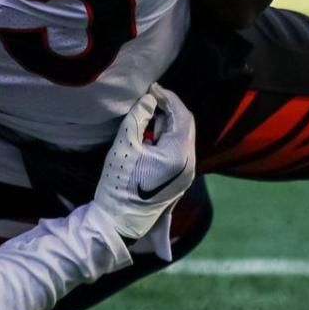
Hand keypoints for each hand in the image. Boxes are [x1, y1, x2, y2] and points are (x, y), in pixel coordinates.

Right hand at [93, 84, 196, 244]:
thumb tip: (148, 99)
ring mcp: (187, 173)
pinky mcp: (180, 179)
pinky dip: (167, 137)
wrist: (119, 221)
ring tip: (147, 117)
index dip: (167, 97)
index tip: (151, 88)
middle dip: (169, 109)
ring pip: (182, 136)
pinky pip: (178, 149)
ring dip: (167, 123)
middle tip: (149, 99)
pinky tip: (150, 135)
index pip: (181, 115)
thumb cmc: (119, 184)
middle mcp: (190, 164)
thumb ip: (138, 116)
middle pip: (185, 125)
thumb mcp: (125, 144)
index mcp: (179, 155)